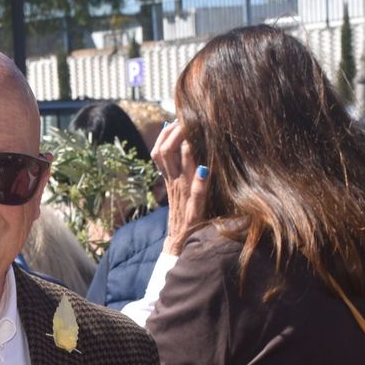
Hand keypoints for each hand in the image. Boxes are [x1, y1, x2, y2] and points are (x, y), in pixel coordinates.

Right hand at [151, 120, 210, 255]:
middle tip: (188, 119)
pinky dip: (200, 182)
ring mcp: (182, 197)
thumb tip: (186, 146)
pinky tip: (206, 169)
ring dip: (188, 148)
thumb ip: (180, 170)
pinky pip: (196, 195)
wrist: (179, 246)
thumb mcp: (179, 190)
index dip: (167, 133)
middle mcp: (174, 184)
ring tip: (196, 131)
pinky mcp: (194, 212)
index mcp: (170, 179)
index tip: (178, 118)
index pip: (159, 150)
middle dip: (177, 133)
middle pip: (165, 152)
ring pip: (177, 167)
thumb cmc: (184, 216)